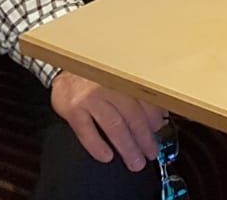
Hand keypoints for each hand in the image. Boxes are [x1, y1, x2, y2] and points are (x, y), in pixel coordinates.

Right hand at [49, 70, 167, 170]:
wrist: (67, 66)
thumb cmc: (97, 74)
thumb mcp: (119, 76)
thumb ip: (137, 92)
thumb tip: (160, 113)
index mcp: (125, 77)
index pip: (146, 101)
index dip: (154, 119)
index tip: (159, 132)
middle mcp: (110, 86)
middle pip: (132, 116)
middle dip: (144, 138)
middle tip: (150, 153)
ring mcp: (91, 98)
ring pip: (114, 126)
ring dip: (127, 147)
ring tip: (134, 161)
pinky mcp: (74, 109)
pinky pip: (87, 132)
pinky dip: (97, 146)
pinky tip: (106, 156)